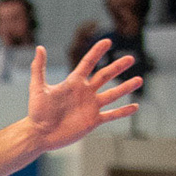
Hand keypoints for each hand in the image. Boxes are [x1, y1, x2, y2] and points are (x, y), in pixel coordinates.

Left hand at [23, 38, 140, 151]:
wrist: (40, 134)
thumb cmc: (37, 112)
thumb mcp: (37, 88)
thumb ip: (39, 68)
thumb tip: (39, 47)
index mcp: (73, 83)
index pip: (88, 63)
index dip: (97, 52)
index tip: (107, 41)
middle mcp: (84, 92)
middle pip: (105, 76)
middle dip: (117, 67)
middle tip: (131, 58)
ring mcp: (90, 106)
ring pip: (112, 94)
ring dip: (125, 87)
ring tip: (139, 79)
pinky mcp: (93, 121)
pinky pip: (111, 115)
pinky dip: (123, 111)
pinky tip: (135, 107)